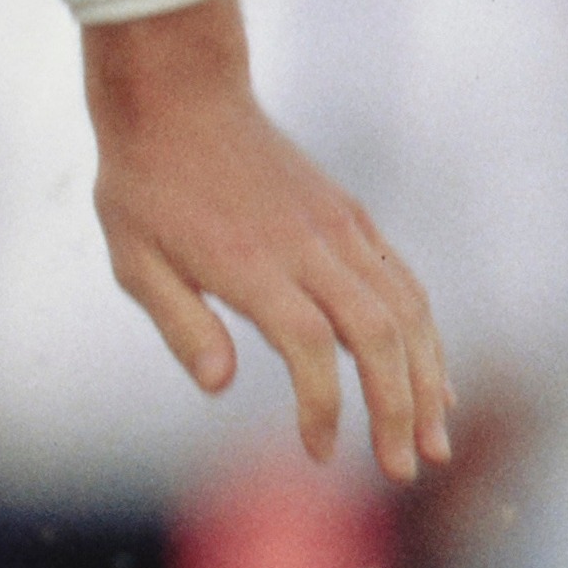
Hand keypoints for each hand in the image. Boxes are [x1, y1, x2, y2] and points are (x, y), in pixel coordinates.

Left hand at [85, 0, 451, 486]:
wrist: (180, 96)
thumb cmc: (146, 185)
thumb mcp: (135, 260)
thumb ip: (181, 324)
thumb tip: (220, 386)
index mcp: (252, 265)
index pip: (310, 348)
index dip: (323, 407)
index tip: (318, 454)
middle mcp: (309, 247)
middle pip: (377, 337)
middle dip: (398, 410)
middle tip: (403, 470)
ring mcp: (339, 228)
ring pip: (407, 310)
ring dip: (427, 379)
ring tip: (432, 439)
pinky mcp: (351, 217)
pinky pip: (403, 281)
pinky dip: (425, 334)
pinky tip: (429, 377)